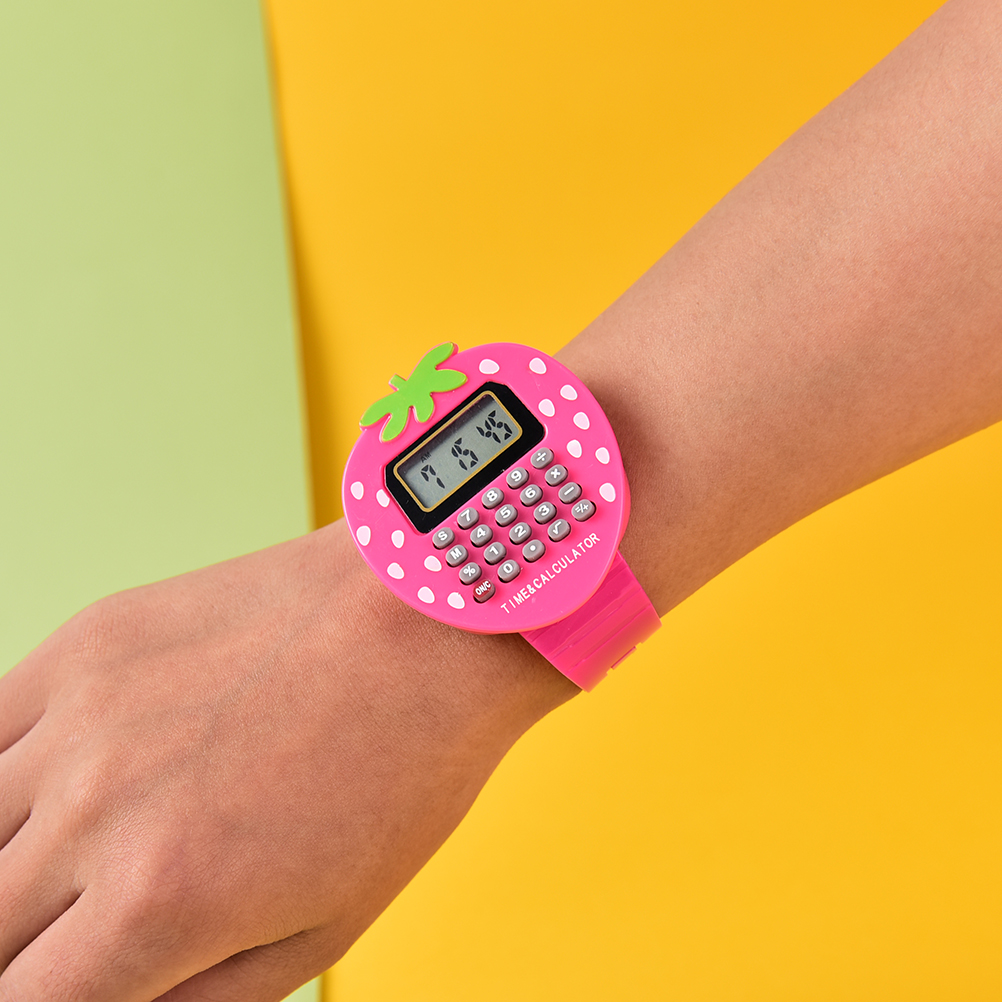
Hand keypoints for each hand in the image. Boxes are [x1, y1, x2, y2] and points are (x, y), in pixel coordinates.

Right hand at [0, 521, 574, 1000]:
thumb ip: (197, 1000)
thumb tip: (116, 1000)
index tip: (84, 979)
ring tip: (86, 855)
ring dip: (19, 863)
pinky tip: (61, 786)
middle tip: (92, 924)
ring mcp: (84, 714)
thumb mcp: (323, 931)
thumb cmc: (400, 772)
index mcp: (161, 901)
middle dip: (31, 945)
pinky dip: (11, 776)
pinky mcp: (90, 641)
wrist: (427, 621)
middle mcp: (97, 809)